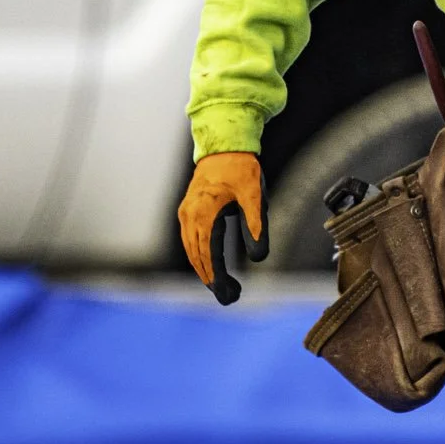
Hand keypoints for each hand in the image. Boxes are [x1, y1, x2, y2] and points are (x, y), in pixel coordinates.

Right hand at [178, 152, 266, 304]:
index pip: (209, 254)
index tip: (226, 293)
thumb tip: (258, 257)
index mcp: (204, 213)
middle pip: (197, 256)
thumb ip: (255, 225)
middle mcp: (189, 215)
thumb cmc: (241, 169)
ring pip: (191, 250)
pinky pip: (190, 240)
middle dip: (212, 279)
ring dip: (205, 270)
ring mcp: (186, 213)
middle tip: (229, 298)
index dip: (217, 276)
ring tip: (222, 287)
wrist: (224, 145)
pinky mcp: (188, 210)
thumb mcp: (254, 196)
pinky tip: (211, 267)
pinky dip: (199, 256)